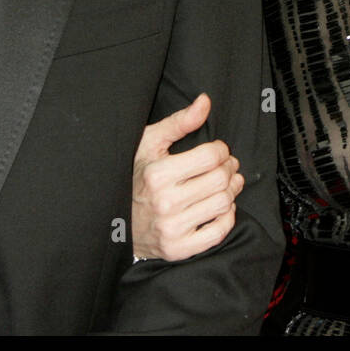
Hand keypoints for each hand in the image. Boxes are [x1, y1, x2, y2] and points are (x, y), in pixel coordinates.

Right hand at [131, 93, 243, 261]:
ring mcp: (173, 228)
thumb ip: (179, 122)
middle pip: (221, 179)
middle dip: (230, 167)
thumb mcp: (149, 144)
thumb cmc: (135, 177)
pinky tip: (221, 206)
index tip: (219, 150)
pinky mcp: (179, 249)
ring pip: (223, 203)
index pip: (211, 156)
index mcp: (157, 174)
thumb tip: (205, 102)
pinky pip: (219, 232)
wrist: (117, 222)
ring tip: (226, 183)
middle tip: (227, 165)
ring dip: (232, 190)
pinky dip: (227, 217)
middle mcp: (165, 203)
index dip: (222, 149)